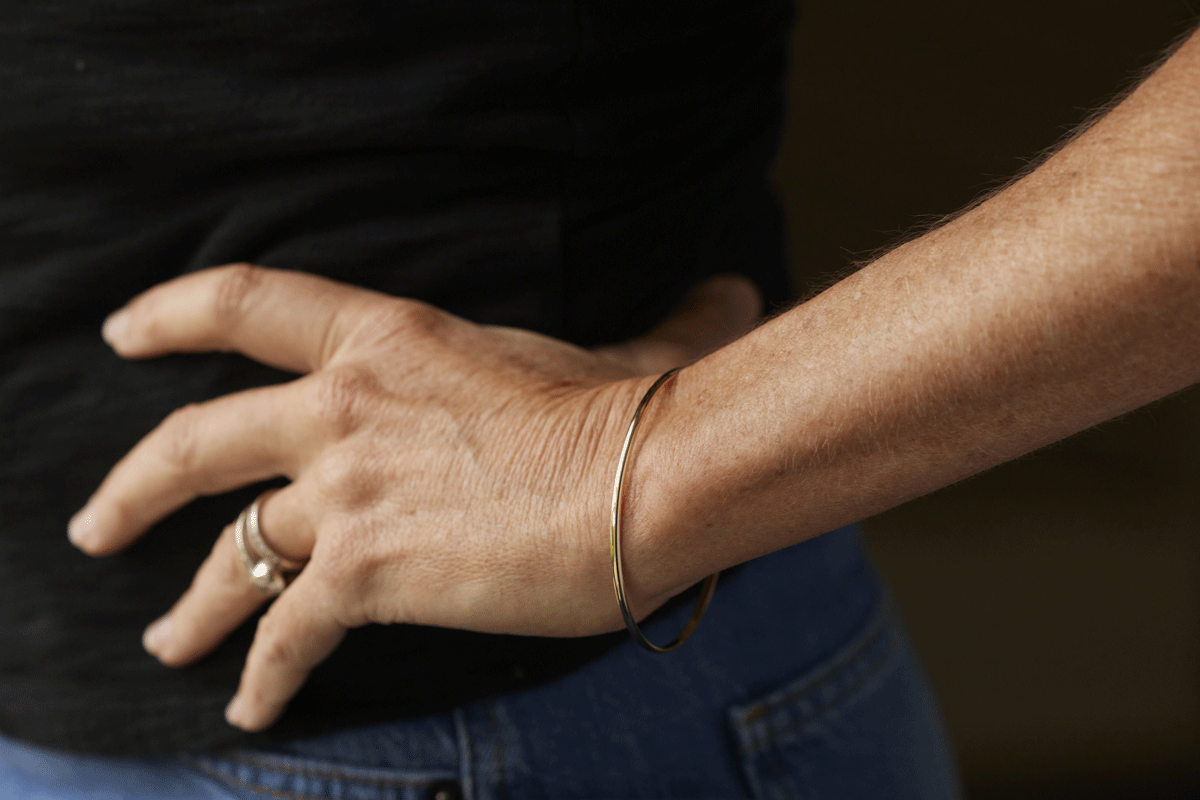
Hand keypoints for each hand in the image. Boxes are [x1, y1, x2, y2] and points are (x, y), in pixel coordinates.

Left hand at [68, 264, 758, 731]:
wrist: (644, 481)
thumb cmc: (640, 411)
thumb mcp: (634, 350)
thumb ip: (668, 316)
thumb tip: (731, 289)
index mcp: (385, 339)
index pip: (245, 302)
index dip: (169, 313)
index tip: (123, 336)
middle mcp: (341, 409)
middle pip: (195, 443)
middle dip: (133, 488)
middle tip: (95, 523)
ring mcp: (345, 492)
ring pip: (228, 553)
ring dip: (188, 605)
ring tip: (165, 642)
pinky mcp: (365, 574)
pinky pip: (286, 634)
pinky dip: (262, 675)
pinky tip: (250, 706)